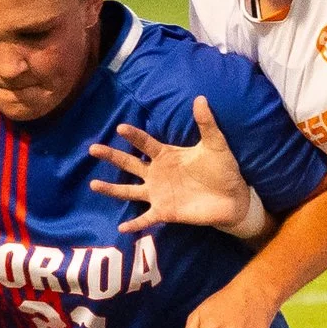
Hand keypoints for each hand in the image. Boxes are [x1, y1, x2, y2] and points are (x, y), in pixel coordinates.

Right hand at [90, 97, 251, 232]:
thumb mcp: (215, 144)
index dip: (134, 136)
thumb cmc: (223, 169)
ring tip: (93, 184)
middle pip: (129, 163)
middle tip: (93, 148)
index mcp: (166, 156)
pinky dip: (134, 224)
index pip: (145, 143)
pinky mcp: (164, 211)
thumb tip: (201, 98)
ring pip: (129, 190)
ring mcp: (158, 194)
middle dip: (111, 156)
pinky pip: (145, 219)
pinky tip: (121, 229)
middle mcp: (157, 174)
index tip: (120, 128)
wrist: (233, 198)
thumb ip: (206, 123)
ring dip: (111, 188)